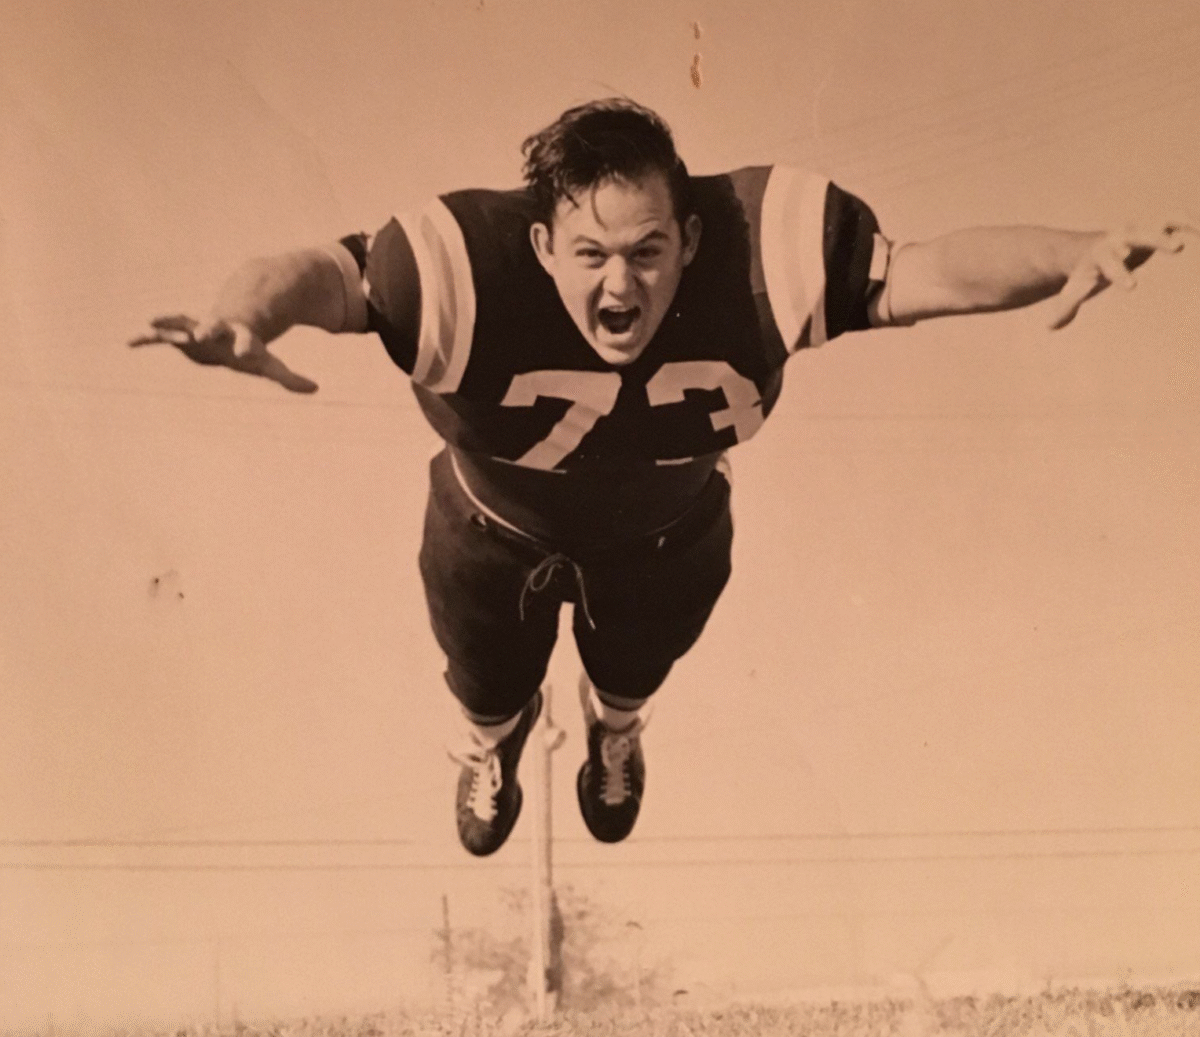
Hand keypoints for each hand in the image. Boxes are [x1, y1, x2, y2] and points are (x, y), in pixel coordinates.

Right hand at [129, 315, 317, 392]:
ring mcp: (196, 328)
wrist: (225, 328)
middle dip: (207, 327)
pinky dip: (146, 338)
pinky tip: (129, 341)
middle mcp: (218, 329)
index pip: (248, 341)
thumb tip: (316, 388)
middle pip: (213, 326)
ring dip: (169, 324)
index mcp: (241, 336)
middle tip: (201, 331)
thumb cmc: (247, 349)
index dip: (249, 346)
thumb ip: (290, 378)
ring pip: (181, 323)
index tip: (248, 353)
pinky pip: (160, 335)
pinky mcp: (179, 334)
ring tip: (151, 322)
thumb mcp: (267, 365)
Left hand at [1047, 217, 1195, 329]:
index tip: (1132, 286)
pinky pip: (1174, 219)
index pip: (1109, 262)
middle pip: (1138, 234)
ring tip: (1199, 230)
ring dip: (1179, 222)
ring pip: (1159, 221)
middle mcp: (1121, 238)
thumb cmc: (1087, 272)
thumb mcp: (1077, 287)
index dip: (1120, 273)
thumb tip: (1049, 327)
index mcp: (1100, 254)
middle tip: (1177, 248)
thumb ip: (1066, 306)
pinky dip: (1189, 221)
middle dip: (1156, 239)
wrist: (1091, 249)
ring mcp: (1138, 230)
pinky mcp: (1153, 227)